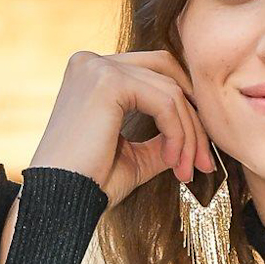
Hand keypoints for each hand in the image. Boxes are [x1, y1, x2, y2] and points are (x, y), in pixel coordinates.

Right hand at [28, 49, 216, 206]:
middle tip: (205, 161)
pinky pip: (165, 102)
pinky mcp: (107, 81)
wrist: (59, 201)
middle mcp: (92, 62)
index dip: (184, 109)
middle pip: (167, 74)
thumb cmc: (90, 183)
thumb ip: (163, 136)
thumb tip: (199, 132)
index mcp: (94, 74)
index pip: (155, 74)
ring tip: (188, 170)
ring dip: (189, 135)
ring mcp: (97, 68)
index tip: (200, 153)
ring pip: (171, 91)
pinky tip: (172, 162)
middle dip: (193, 118)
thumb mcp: (135, 155)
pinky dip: (178, 134)